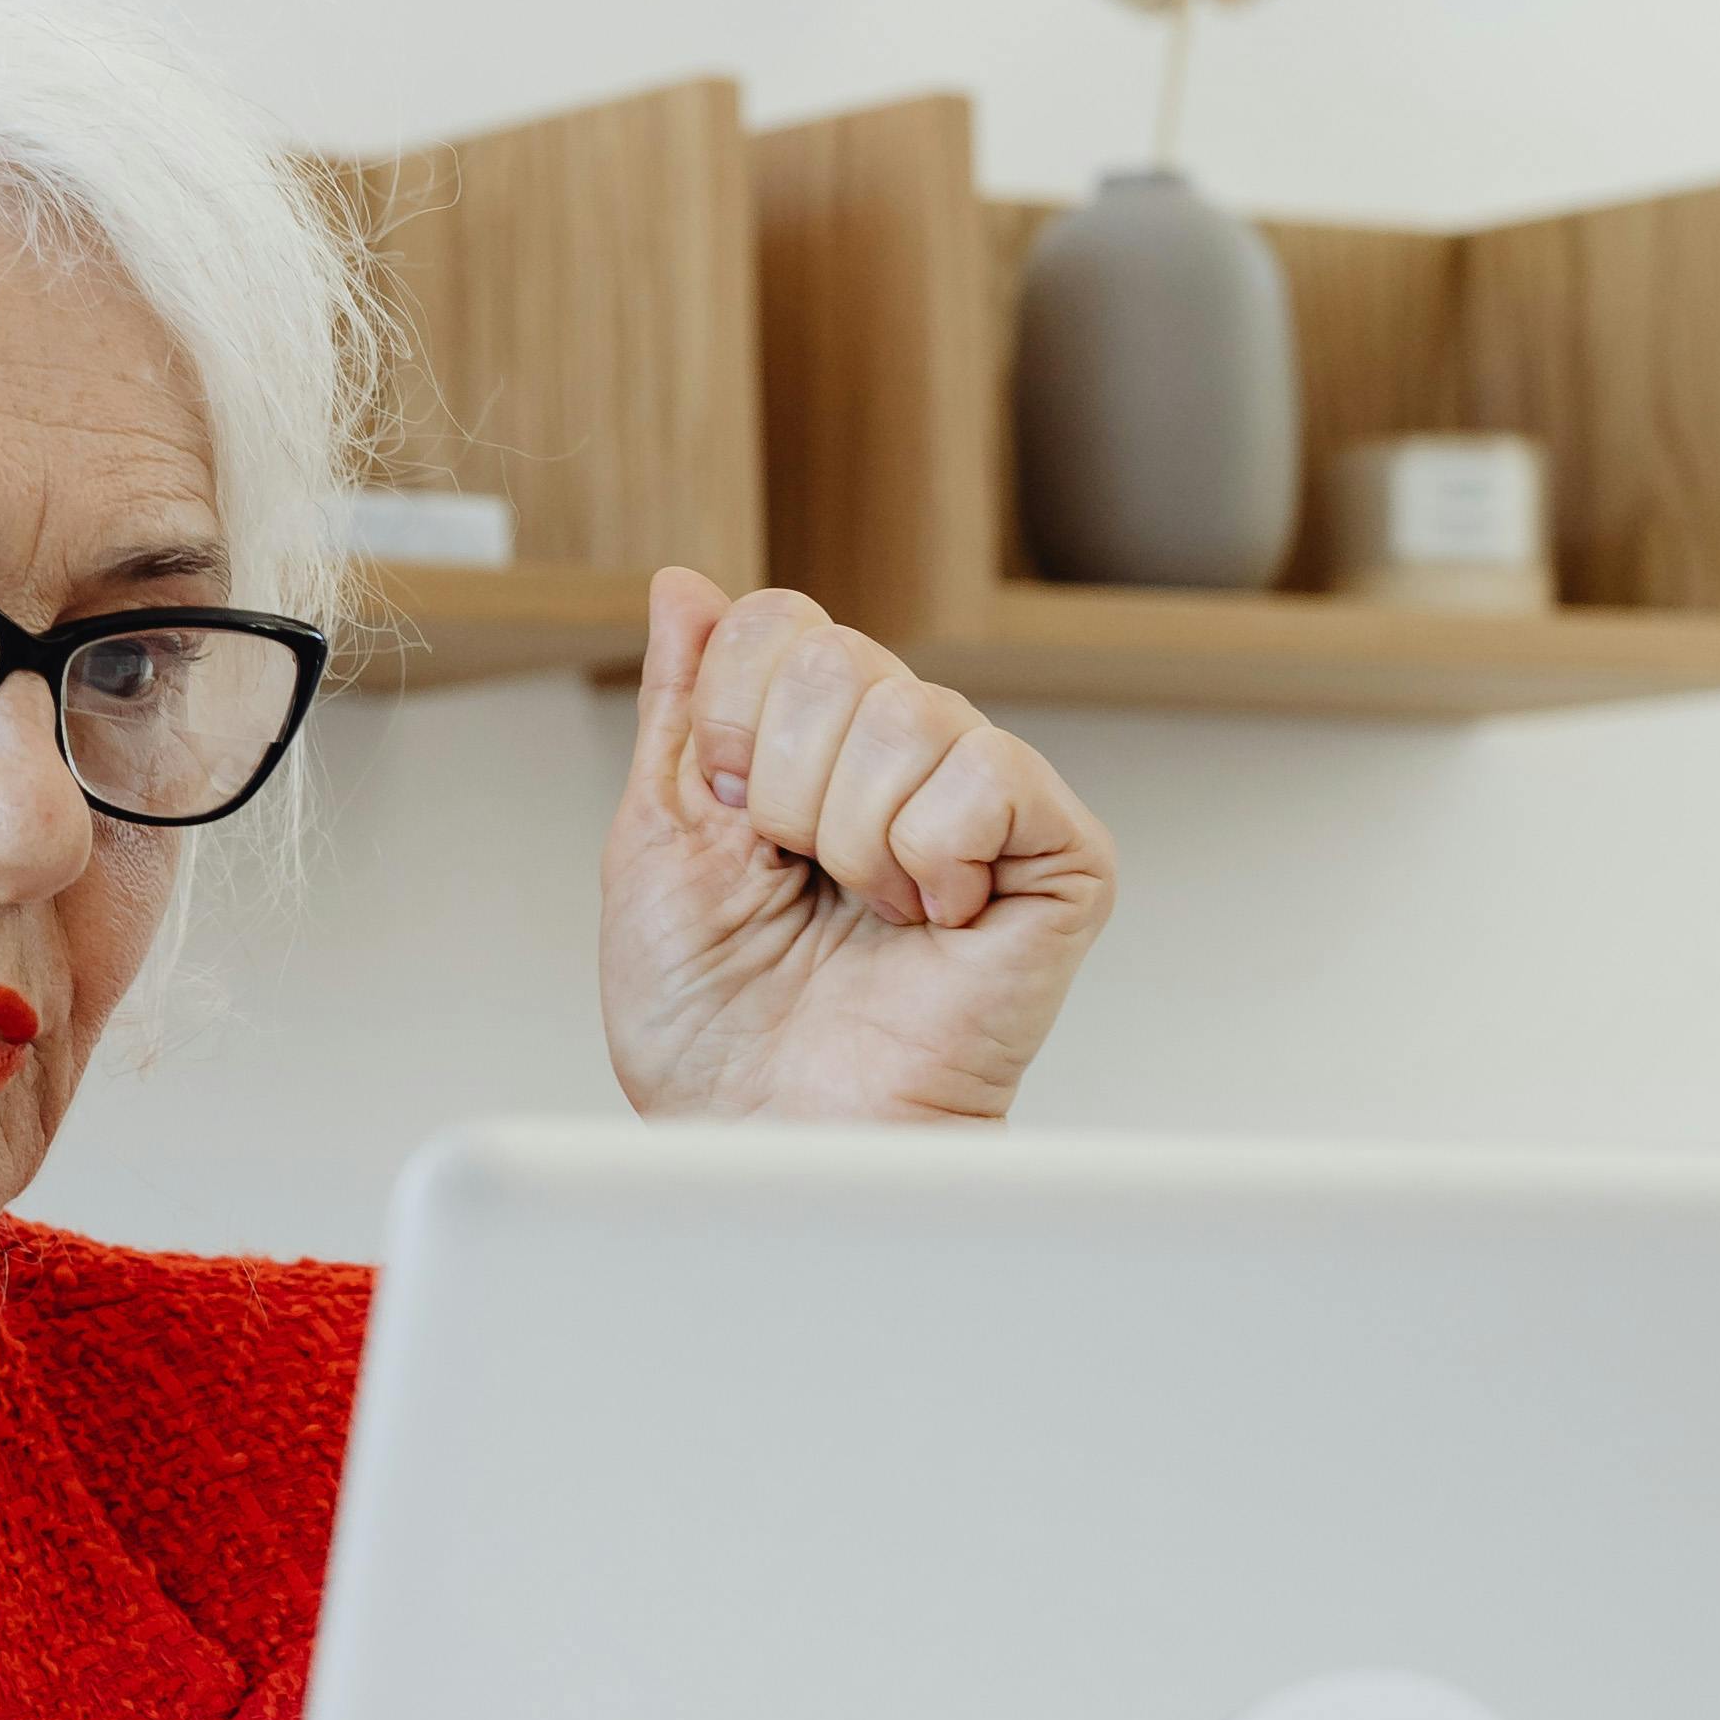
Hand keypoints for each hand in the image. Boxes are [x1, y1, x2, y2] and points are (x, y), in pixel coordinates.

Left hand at [598, 570, 1113, 1130]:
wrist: (766, 1132)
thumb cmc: (715, 1025)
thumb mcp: (656, 839)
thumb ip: (680, 705)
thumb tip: (686, 587)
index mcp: (813, 742)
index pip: (776, 621)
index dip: (727, 722)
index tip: (728, 821)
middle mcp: (906, 756)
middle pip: (833, 656)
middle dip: (778, 788)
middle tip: (798, 877)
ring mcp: (988, 801)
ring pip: (906, 713)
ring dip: (849, 839)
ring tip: (865, 913)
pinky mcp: (1063, 858)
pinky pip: (987, 774)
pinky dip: (930, 858)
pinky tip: (932, 921)